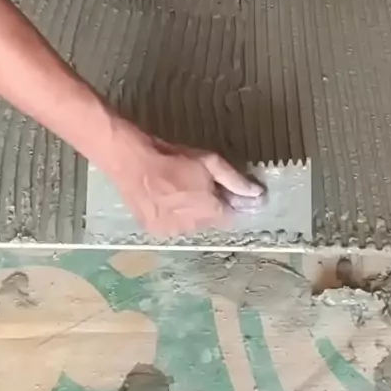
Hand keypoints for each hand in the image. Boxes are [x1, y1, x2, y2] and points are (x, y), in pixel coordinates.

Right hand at [99, 119, 262, 236]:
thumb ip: (235, 181)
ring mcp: (171, 232)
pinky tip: (164, 199)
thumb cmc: (174, 158)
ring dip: (190, 212)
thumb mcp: (210, 162)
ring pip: (190, 225)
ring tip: (177, 190)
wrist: (132, 162)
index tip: (223, 191)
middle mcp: (192, 227)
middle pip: (210, 221)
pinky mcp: (154, 231)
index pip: (230, 217)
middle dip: (208, 206)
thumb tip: (258, 194)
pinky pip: (171, 226)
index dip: (229, 203)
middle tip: (195, 184)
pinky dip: (172, 216)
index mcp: (209, 211)